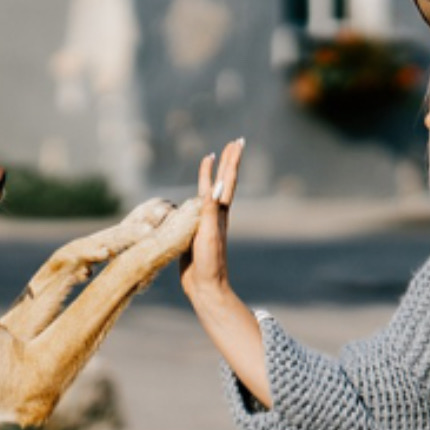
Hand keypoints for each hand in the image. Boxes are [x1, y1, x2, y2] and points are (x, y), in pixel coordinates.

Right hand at [180, 138, 243, 303]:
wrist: (205, 287)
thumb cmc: (208, 262)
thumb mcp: (208, 234)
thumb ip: (210, 210)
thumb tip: (217, 185)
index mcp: (220, 212)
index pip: (227, 181)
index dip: (231, 161)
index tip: (236, 142)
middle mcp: (215, 213)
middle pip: (223, 181)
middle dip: (228, 162)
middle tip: (234, 142)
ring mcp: (206, 221)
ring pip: (210, 191)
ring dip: (213, 174)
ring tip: (213, 159)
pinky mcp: (194, 230)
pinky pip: (195, 205)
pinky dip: (195, 193)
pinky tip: (193, 192)